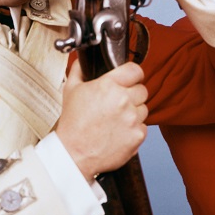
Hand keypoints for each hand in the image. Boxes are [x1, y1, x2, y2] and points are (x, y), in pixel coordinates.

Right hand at [56, 61, 148, 180]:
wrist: (74, 154)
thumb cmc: (72, 124)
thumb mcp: (70, 90)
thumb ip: (79, 70)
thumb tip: (84, 60)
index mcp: (109, 85)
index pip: (135, 70)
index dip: (133, 74)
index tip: (130, 79)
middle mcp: (123, 100)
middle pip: (142, 89)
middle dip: (132, 94)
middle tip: (118, 103)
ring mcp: (132, 118)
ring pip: (144, 108)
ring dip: (134, 112)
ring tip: (116, 120)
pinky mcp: (138, 135)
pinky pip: (144, 126)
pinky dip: (134, 129)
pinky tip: (119, 132)